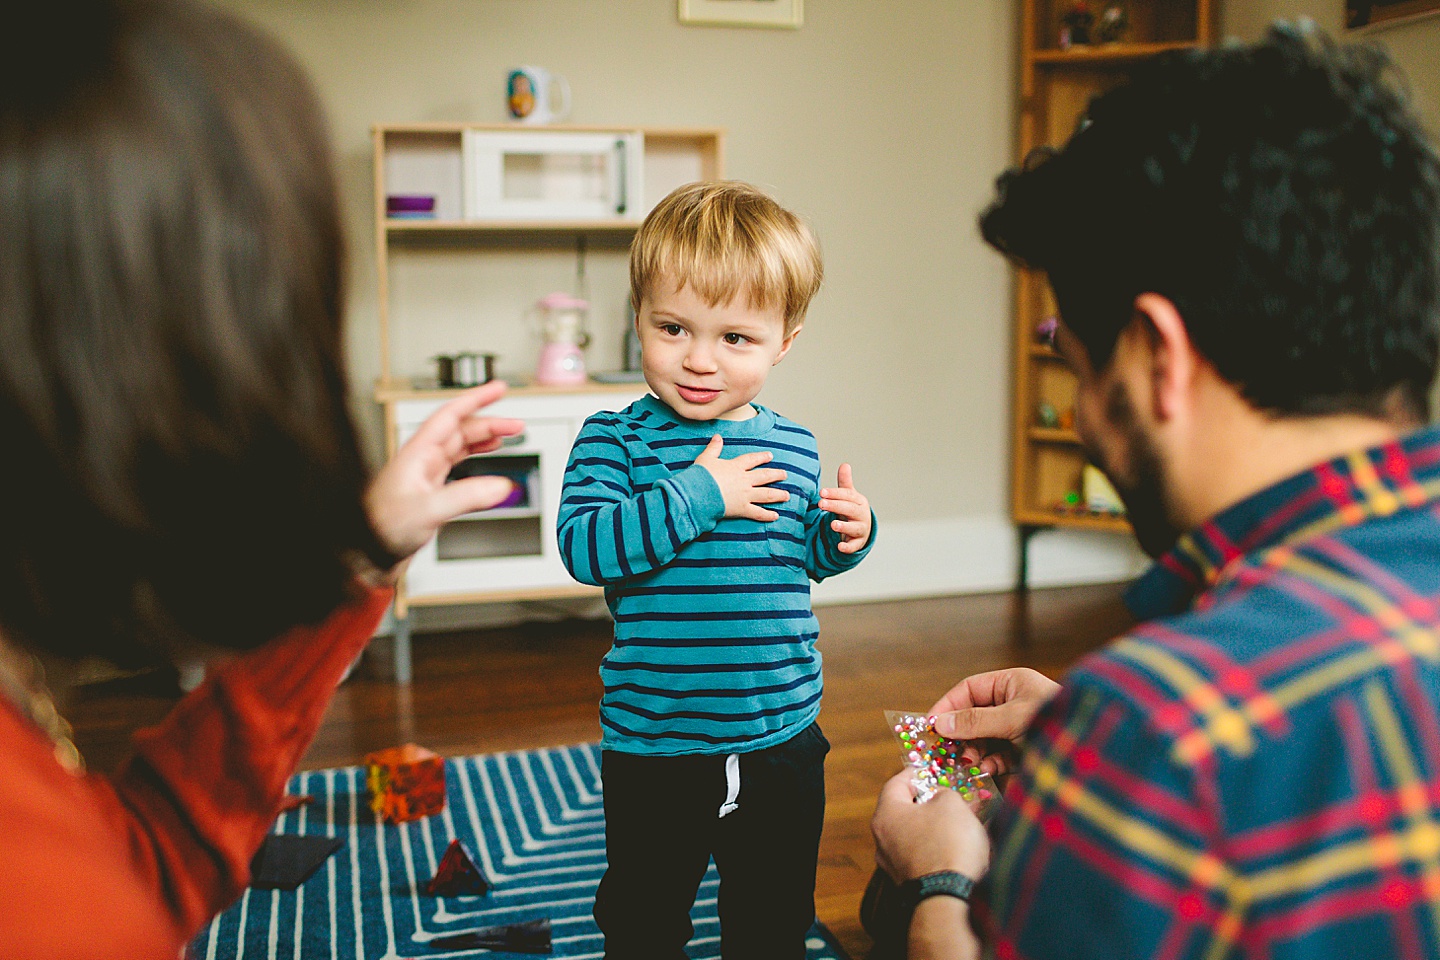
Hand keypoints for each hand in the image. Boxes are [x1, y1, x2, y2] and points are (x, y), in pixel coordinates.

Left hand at [365, 381, 525, 567]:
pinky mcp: (432, 491)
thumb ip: (466, 496)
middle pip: (461, 430)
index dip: (476, 399)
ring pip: (461, 446)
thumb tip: (500, 486)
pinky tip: (488, 465)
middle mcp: (423, 459)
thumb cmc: (383, 526)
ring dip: (484, 439)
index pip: (451, 415)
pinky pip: (459, 467)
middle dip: (490, 422)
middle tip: (516, 424)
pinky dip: (478, 461)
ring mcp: (427, 475)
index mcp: (419, 453)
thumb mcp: (427, 510)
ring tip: (507, 437)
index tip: (498, 389)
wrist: (369, 550)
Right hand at [693, 435, 788, 520]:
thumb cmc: (700, 476)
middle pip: (764, 476)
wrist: (698, 492)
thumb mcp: (706, 458)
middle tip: (785, 475)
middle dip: (776, 475)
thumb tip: (717, 436)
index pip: (752, 460)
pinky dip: (767, 515)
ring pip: (766, 494)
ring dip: (778, 494)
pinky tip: (776, 516)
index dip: (761, 457)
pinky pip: (758, 512)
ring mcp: (745, 495)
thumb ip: (713, 448)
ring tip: (787, 495)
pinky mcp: (742, 509)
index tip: (770, 456)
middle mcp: (744, 480)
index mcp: (735, 467)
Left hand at [819, 463, 871, 552]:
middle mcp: (862, 514)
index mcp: (859, 501)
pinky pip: (854, 546)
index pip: (847, 496)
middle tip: (821, 504)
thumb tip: (845, 464)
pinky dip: (848, 547)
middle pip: (850, 509)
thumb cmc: (851, 510)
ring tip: (833, 524)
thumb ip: (845, 483)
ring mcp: (861, 529)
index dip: (835, 494)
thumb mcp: (849, 496)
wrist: (862, 530)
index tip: (821, 492)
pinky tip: (840, 547)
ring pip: (854, 528)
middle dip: (836, 506)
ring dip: (844, 526)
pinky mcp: (857, 543)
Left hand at [872, 771, 989, 884]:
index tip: (927, 769)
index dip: (914, 773)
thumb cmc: (948, 844)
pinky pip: (923, 855)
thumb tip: (940, 797)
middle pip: (904, 810)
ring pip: (916, 834)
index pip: (895, 784)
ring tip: (961, 818)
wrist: (949, 898)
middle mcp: (883, 839)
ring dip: (936, 824)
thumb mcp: (951, 804)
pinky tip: (959, 844)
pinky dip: (938, 846)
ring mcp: (894, 864)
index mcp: (886, 815)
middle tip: (949, 794)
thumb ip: (943, 793)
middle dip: (929, 801)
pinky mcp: (910, 882)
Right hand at [929, 668, 1060, 776]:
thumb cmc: (1056, 721)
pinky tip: (988, 770)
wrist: (1093, 751)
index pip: (969, 690)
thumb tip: (939, 723)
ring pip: (985, 738)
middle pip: (974, 716)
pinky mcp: (1026, 751)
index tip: (930, 725)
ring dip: (974, 751)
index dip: (947, 705)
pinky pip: (999, 755)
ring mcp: (1020, 728)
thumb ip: (974, 720)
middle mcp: (1014, 703)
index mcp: (1012, 683)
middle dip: (961, 734)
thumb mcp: (1011, 718)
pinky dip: (991, 763)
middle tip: (945, 751)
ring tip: (969, 763)